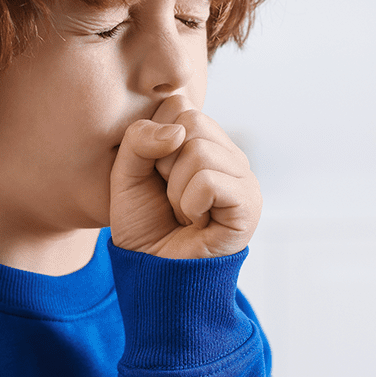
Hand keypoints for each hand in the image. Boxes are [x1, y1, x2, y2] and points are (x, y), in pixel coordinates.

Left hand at [109, 95, 261, 258]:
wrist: (153, 272)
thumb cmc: (143, 222)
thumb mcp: (126, 173)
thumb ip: (138, 139)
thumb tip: (178, 131)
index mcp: (201, 139)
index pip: (177, 104)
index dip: (152, 139)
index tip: (154, 173)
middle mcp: (227, 152)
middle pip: (190, 122)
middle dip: (163, 163)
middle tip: (169, 195)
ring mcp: (242, 177)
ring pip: (198, 151)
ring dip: (175, 189)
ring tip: (182, 211)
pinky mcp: (249, 203)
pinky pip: (209, 181)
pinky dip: (189, 204)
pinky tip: (196, 222)